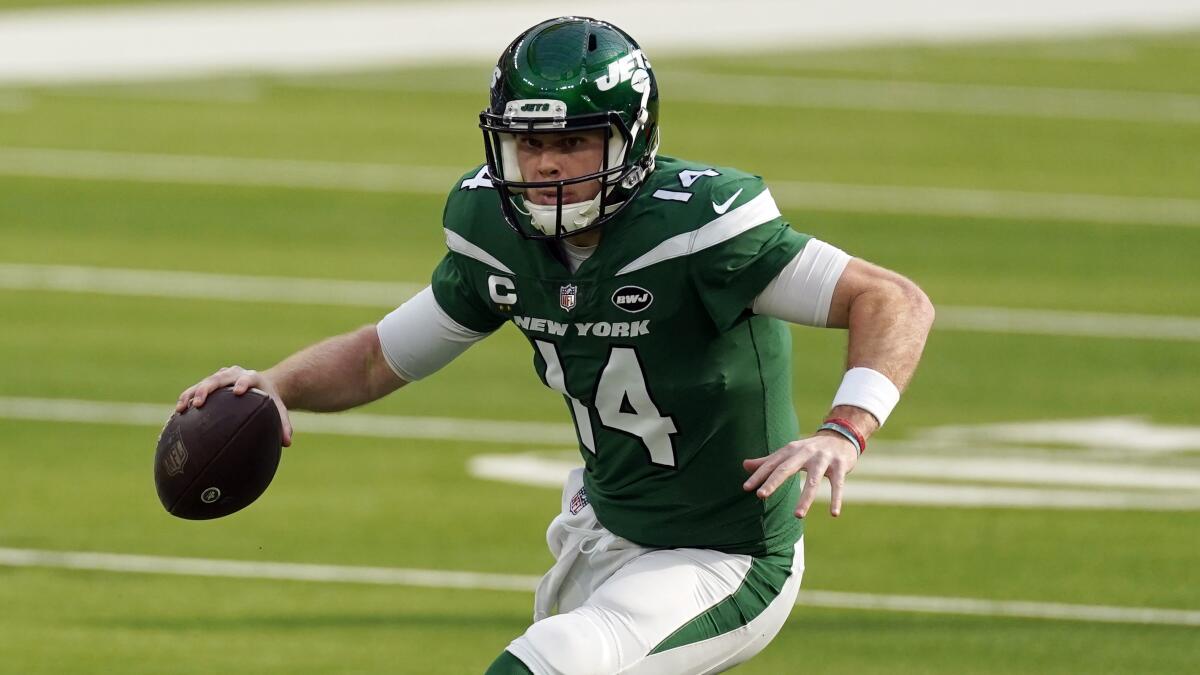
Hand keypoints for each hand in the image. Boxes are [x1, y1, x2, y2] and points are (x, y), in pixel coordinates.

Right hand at [174, 366, 293, 446]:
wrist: (260, 384)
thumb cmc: (269, 401)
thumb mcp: (278, 410)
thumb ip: (284, 425)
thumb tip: (287, 443)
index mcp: (252, 378)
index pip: (247, 378)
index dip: (242, 382)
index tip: (238, 391)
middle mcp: (233, 374)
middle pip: (218, 378)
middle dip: (207, 389)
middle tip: (199, 402)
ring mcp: (219, 378)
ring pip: (203, 383)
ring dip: (191, 394)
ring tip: (182, 408)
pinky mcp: (209, 384)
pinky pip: (194, 390)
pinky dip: (186, 399)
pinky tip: (178, 413)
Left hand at [742, 432, 858, 517]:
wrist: (841, 436)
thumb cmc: (810, 449)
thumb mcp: (789, 452)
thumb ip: (768, 461)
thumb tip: (744, 465)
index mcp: (791, 450)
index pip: (772, 464)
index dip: (759, 475)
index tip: (746, 488)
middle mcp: (805, 453)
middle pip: (787, 468)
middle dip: (773, 482)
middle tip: (760, 495)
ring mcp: (823, 459)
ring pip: (813, 481)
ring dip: (805, 498)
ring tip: (797, 516)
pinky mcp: (840, 466)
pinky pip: (837, 485)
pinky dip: (836, 499)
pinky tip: (834, 513)